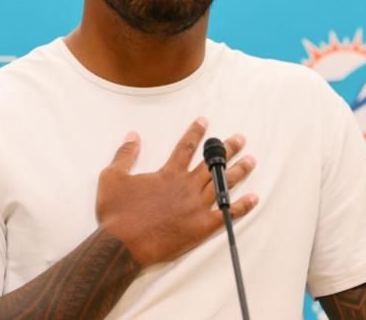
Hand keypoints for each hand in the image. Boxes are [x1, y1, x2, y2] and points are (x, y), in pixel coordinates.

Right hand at [95, 117, 258, 267]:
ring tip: (251, 160)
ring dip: (238, 171)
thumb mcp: (112, 178)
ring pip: (222, 184)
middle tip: (240, 139)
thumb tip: (132, 136)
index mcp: (169, 173)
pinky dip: (241, 206)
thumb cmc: (116, 213)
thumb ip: (124, 155)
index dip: (196, 133)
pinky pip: (227, 214)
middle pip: (212, 163)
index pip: (186, 147)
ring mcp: (197, 206)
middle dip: (227, 149)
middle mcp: (187, 186)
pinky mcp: (202, 226)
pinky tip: (253, 198)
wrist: (123, 245)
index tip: (205, 122)